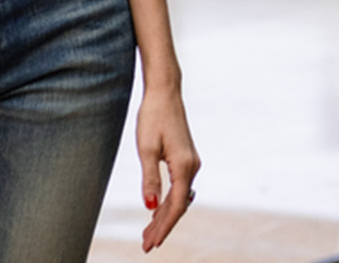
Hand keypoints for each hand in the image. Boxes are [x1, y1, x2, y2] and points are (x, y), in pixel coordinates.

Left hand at [135, 81, 199, 251]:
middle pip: (179, 205)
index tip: (151, 244)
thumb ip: (149, 180)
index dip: (164, 227)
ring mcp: (191, 162)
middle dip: (162, 226)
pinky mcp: (186, 158)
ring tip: (148, 233)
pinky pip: (179, 187)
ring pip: (179, 197)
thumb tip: (149, 207)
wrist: (164, 92)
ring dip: (164, 215)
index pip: (176, 206)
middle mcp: (193, 166)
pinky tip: (157, 210)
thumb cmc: (153, 117)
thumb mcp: (146, 150)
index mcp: (184, 166)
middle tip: (146, 245)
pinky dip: (168, 202)